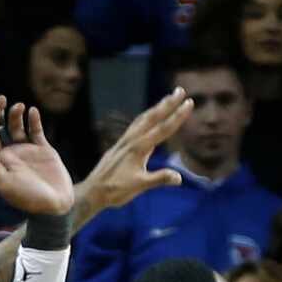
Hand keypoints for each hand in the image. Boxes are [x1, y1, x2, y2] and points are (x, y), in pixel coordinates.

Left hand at [0, 98, 75, 218]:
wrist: (54, 206)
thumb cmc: (28, 198)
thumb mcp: (5, 184)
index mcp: (0, 161)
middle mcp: (12, 154)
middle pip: (2, 127)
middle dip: (0, 112)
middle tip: (2, 98)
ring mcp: (27, 151)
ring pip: (18, 126)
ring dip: (17, 114)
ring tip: (21, 107)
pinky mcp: (43, 150)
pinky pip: (36, 131)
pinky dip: (33, 120)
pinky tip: (32, 111)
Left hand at [77, 90, 190, 216]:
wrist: (93, 191)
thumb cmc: (115, 190)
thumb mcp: (139, 186)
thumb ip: (159, 179)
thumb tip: (179, 177)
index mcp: (139, 148)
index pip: (163, 129)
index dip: (178, 116)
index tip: (189, 103)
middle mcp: (132, 140)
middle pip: (153, 117)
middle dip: (168, 103)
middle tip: (180, 90)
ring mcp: (125, 141)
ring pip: (143, 119)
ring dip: (156, 107)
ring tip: (167, 98)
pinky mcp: (120, 144)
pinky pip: (136, 125)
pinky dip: (145, 117)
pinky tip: (147, 117)